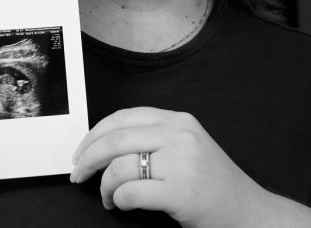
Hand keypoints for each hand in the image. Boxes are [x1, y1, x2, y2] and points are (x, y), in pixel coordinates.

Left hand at [70, 107, 262, 227]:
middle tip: (78, 173)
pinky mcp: (182, 191)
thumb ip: (151, 137)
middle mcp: (179, 134)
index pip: (123, 117)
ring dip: (104, 185)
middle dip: (88, 157)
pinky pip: (132, 191)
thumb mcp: (184, 146)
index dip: (95, 133)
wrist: (250, 213)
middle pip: (115, 138)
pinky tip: (119, 204)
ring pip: (120, 165)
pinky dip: (118, 199)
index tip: (81, 150)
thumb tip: (103, 144)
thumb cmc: (211, 182)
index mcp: (176, 120)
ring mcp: (182, 161)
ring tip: (107, 197)